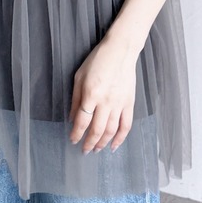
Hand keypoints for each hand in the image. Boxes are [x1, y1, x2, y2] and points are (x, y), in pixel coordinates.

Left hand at [69, 37, 137, 153]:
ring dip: (103, 143)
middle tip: (84, 150)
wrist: (120, 51)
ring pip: (111, 130)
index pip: (82, 121)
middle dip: (89, 143)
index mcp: (91, 94)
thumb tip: (72, 118)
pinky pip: (126, 125)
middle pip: (96, 130)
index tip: (73, 140)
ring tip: (96, 150)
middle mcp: (105, 102)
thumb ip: (75, 99)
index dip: (76, 134)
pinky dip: (120, 138)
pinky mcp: (129, 103)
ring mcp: (119, 103)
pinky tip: (114, 145)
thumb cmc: (97, 61)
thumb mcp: (79, 76)